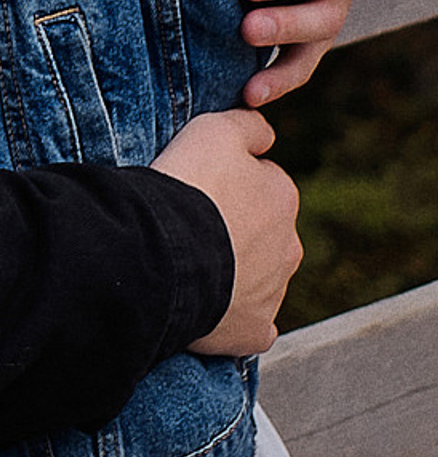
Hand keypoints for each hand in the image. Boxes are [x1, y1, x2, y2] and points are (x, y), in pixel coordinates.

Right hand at [153, 110, 300, 355]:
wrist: (166, 252)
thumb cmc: (188, 187)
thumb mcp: (214, 130)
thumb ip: (249, 126)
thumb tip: (266, 135)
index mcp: (282, 197)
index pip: (261, 182)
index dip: (227, 183)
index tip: (197, 186)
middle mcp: (289, 246)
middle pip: (262, 233)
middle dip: (235, 230)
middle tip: (190, 225)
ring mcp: (274, 293)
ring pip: (256, 278)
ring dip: (231, 271)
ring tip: (187, 263)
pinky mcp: (254, 331)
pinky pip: (249, 325)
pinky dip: (232, 318)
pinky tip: (206, 308)